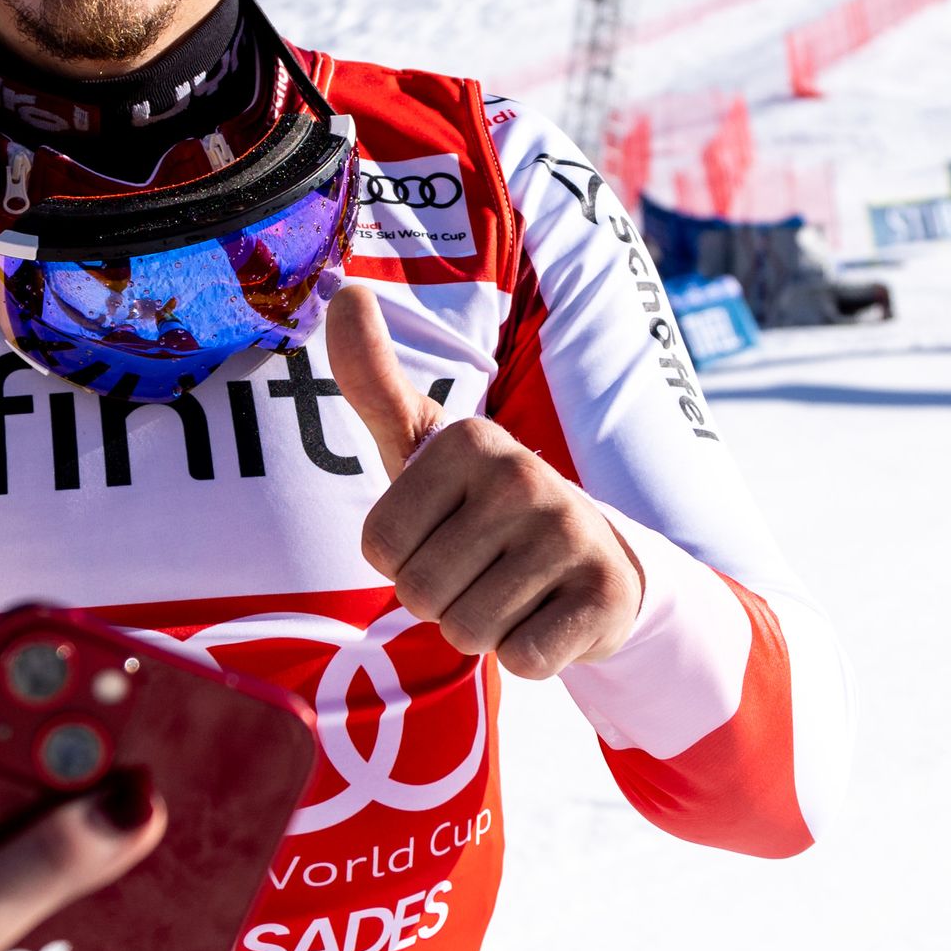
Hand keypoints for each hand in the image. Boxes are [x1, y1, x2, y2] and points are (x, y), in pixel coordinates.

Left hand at [328, 285, 642, 678]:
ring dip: (482, 629)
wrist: (596, 560)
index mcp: (469, 440)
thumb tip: (345, 291)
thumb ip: (374, 380)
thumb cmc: (483, 507)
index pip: (379, 548)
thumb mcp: (425, 447)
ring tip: (514, 593)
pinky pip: (521, 660)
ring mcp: (570, 534)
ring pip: (467, 631)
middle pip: (419, 594)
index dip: (402, 562)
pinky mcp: (605, 594)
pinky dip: (528, 654)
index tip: (444, 537)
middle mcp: (524, 476)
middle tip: (481, 572)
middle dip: (440, 602)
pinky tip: (549, 616)